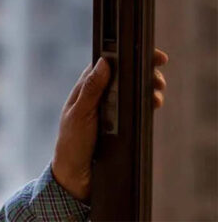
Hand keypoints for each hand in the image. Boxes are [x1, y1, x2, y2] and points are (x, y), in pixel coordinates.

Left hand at [50, 48, 168, 201]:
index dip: (126, 56)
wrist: (75, 174)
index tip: (147, 55)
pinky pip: (136, 109)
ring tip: (157, 95)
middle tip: (158, 80)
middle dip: (143, 73)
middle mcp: (98, 96)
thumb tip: (104, 62)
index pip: (108, 65)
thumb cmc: (72, 142)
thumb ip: (92, 89)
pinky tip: (154, 105)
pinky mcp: (119, 123)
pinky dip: (146, 104)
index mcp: (86, 89)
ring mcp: (110, 109)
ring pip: (133, 92)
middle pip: (124, 77)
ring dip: (147, 89)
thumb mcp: (80, 114)